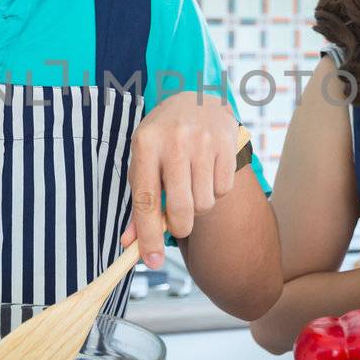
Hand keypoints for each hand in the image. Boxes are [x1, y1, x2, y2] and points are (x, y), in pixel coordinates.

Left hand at [125, 92, 240, 268]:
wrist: (196, 97)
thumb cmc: (162, 139)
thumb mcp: (143, 161)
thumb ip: (139, 203)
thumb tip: (130, 244)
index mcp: (145, 144)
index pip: (146, 200)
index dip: (148, 236)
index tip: (151, 262)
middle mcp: (175, 140)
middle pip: (181, 209)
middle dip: (180, 227)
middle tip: (179, 223)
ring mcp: (204, 140)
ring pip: (204, 203)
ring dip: (198, 204)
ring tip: (192, 183)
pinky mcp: (228, 142)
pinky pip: (223, 189)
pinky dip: (216, 189)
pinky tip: (208, 170)